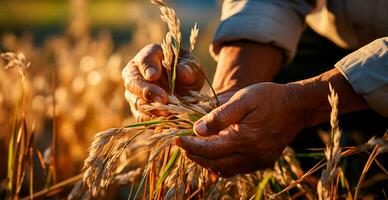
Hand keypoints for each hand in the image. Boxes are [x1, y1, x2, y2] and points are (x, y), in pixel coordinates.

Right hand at [122, 44, 204, 120]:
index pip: (144, 59)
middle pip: (132, 82)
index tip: (153, 75)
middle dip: (146, 91)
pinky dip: (153, 121)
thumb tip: (183, 72)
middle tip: (162, 99)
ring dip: (152, 109)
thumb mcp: (193, 67)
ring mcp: (134, 94)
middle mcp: (136, 74)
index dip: (147, 67)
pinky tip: (167, 121)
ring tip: (169, 113)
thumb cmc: (187, 72)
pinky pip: (142, 118)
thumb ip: (190, 67)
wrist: (186, 91)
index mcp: (150, 56)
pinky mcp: (138, 111)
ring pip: (136, 102)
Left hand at [175, 68, 368, 176]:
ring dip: (207, 162)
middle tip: (182, 146)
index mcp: (245, 140)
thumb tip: (197, 129)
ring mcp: (258, 161)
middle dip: (195, 156)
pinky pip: (237, 169)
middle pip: (215, 164)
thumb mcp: (243, 99)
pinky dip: (222, 164)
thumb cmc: (268, 97)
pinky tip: (215, 154)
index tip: (177, 139)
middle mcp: (251, 155)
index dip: (190, 146)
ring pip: (225, 170)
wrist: (296, 106)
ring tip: (194, 151)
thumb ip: (220, 115)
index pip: (209, 149)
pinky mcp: (262, 162)